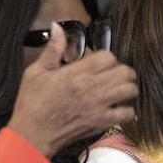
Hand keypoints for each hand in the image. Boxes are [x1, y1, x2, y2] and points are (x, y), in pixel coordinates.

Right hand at [6, 24, 137, 157]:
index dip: (107, 58)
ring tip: (119, 90)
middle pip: (125, 72)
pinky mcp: (101, 122)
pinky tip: (118, 108)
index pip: (109, 57)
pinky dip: (127, 110)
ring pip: (130, 90)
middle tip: (114, 75)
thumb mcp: (36, 72)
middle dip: (122, 71)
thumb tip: (57, 28)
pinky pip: (127, 113)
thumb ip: (52, 49)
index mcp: (77, 73)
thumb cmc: (32, 104)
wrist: (32, 134)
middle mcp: (91, 88)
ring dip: (128, 88)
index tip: (100, 64)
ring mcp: (99, 106)